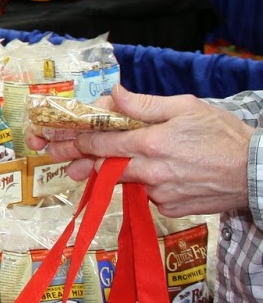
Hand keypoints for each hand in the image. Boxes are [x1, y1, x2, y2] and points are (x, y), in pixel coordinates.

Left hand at [58, 87, 251, 216]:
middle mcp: (150, 172)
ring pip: (124, 181)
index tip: (59, 138)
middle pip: (103, 167)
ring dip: (114, 172)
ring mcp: (159, 194)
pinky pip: (145, 195)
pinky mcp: (168, 208)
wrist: (257, 172)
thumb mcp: (187, 107)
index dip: (77, 140)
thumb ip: (144, 104)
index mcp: (151, 144)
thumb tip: (114, 94)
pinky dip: (144, 184)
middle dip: (80, 161)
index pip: (101, 142)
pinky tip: (157, 173)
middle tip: (60, 158)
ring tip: (102, 163)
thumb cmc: (224, 135)